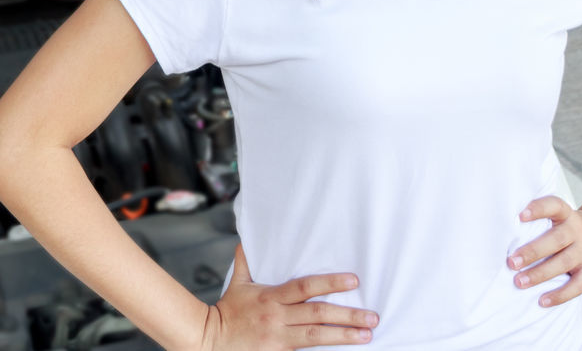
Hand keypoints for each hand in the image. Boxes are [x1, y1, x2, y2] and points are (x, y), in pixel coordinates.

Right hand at [199, 243, 378, 349]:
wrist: (209, 339)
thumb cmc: (226, 311)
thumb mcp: (236, 284)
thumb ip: (245, 262)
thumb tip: (245, 240)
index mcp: (271, 296)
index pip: (305, 286)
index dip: (330, 282)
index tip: (353, 280)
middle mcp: (278, 317)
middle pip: (318, 314)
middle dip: (348, 315)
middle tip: (372, 317)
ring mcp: (279, 338)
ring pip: (317, 337)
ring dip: (344, 335)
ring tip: (367, 335)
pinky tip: (342, 350)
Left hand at [507, 196, 581, 307]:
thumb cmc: (568, 228)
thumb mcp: (559, 217)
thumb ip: (538, 222)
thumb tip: (500, 234)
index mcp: (566, 215)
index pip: (554, 206)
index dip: (538, 209)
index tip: (520, 216)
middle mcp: (577, 231)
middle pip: (556, 239)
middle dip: (532, 251)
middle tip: (510, 262)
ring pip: (564, 263)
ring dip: (540, 274)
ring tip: (519, 282)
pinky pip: (577, 285)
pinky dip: (559, 295)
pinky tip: (542, 301)